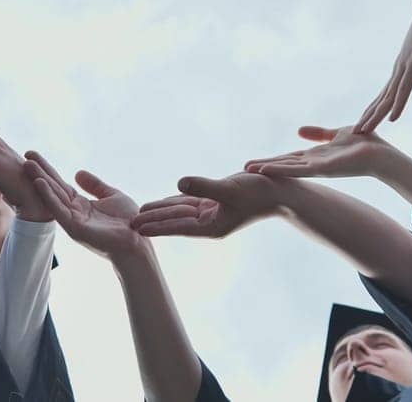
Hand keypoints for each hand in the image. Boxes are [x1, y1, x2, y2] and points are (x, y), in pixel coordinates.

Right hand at [25, 152, 146, 258]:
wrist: (137, 242)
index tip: (33, 155)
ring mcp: (71, 220)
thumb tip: (77, 173)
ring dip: (39, 180)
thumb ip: (95, 185)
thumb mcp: (111, 196)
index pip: (59, 184)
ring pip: (52, 197)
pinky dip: (48, 196)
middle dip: (39, 172)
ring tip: (27, 165)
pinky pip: (58, 210)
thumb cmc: (127, 222)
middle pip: (53, 188)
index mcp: (80, 204)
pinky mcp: (74, 228)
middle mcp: (72, 212)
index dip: (47, 170)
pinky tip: (39, 183)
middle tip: (25, 155)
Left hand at [131, 172, 283, 239]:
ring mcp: (215, 213)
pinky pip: (193, 202)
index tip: (136, 228)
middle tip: (129, 223)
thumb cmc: (259, 192)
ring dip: (163, 211)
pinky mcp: (219, 203)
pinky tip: (169, 199)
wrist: (282, 193)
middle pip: (176, 220)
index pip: (178, 226)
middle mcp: (211, 222)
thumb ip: (204, 186)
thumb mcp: (229, 188)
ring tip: (142, 212)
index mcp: (212, 226)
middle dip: (154, 220)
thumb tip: (178, 183)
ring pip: (183, 211)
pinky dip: (179, 201)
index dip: (156, 225)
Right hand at [243, 125, 395, 178]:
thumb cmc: (363, 144)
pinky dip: (282, 170)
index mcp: (315, 156)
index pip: (288, 158)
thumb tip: (298, 130)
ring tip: (248, 170)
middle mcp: (313, 164)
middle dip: (263, 167)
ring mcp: (317, 168)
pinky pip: (298, 169)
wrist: (382, 155)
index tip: (252, 163)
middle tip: (241, 170)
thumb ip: (318, 134)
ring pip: (287, 169)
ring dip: (268, 169)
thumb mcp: (335, 134)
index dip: (270, 160)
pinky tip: (267, 170)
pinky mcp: (323, 168)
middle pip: (283, 165)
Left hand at [357, 7, 411, 133]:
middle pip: (381, 98)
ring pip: (389, 97)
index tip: (366, 121)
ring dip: (376, 115)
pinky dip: (398, 104)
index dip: (376, 108)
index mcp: (402, 68)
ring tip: (364, 129)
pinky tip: (392, 118)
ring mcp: (405, 67)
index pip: (386, 93)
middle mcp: (399, 69)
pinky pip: (405, 89)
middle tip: (356, 132)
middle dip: (369, 115)